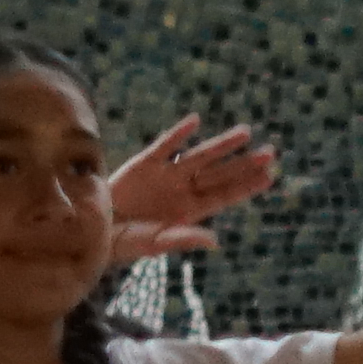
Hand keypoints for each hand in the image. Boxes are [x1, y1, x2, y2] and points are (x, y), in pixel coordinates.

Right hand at [102, 118, 279, 265]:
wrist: (91, 227)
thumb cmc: (123, 242)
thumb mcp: (155, 243)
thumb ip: (183, 239)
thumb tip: (215, 241)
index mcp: (190, 210)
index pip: (225, 195)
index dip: (247, 186)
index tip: (270, 176)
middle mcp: (183, 190)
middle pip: (220, 173)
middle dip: (245, 163)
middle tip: (271, 152)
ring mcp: (166, 175)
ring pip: (200, 156)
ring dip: (222, 145)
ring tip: (245, 133)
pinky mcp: (144, 163)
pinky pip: (165, 146)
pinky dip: (179, 134)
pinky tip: (196, 121)